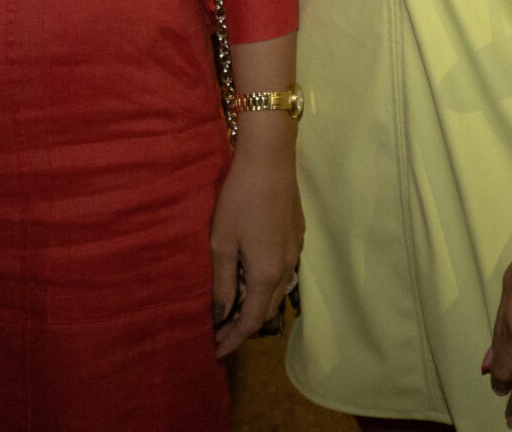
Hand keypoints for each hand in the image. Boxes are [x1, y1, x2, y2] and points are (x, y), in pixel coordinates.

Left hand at [209, 120, 301, 358]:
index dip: (232, 339)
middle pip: (266, 310)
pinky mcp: (296, 235)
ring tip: (230, 308)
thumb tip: (221, 314)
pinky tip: (247, 275)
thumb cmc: (239, 200)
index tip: (215, 352)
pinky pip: (281, 272)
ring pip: (276, 291)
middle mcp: (286, 267)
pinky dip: (264, 285)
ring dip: (254, 305)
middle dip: (243, 326)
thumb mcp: (222, 243)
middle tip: (218, 333)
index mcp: (266, 274)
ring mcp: (295, 251)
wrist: (270, 159)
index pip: (250, 321)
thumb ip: (222, 283)